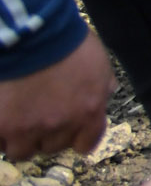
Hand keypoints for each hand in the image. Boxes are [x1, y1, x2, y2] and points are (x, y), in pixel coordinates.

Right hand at [0, 31, 111, 161]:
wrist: (32, 34)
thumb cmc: (67, 42)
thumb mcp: (98, 62)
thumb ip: (102, 84)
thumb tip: (105, 93)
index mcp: (89, 111)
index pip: (86, 143)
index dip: (75, 137)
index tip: (67, 132)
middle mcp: (61, 124)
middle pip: (52, 147)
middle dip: (47, 135)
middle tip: (38, 116)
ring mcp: (29, 127)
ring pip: (23, 151)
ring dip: (20, 139)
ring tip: (17, 119)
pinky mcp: (2, 125)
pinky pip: (0, 142)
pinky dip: (1, 134)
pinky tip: (3, 117)